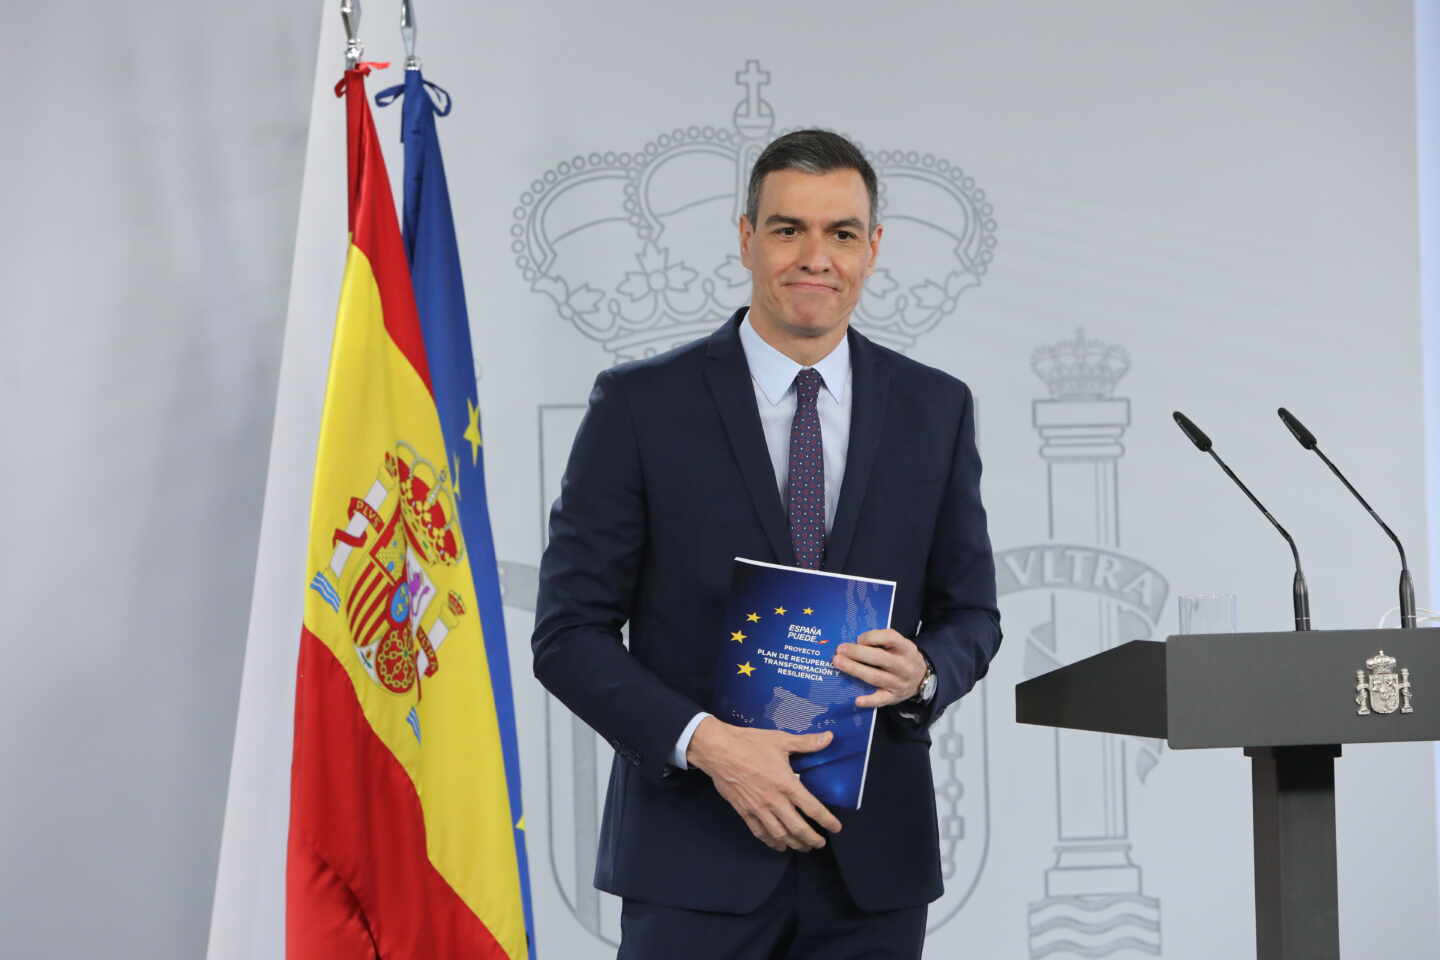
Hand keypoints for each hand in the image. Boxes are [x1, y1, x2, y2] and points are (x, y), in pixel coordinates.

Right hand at [686, 716, 842, 852]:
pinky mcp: (744, 812)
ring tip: (803, 847)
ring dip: (794, 844)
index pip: (812, 808)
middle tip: (820, 843)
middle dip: (811, 839)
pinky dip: (771, 841)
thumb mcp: (780, 740)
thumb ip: (806, 743)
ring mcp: (758, 809)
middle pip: (797, 828)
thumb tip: (829, 737)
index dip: (826, 820)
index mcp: (786, 784)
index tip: (836, 828)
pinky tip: (778, 845)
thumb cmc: (750, 744)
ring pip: (780, 835)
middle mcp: (774, 801)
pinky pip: (760, 832)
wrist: (719, 751)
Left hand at [833, 628, 926, 707]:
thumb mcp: (900, 645)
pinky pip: (881, 700)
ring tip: (838, 663)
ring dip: (855, 670)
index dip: (872, 637)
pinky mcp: (894, 697)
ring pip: (876, 677)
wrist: (922, 679)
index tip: (858, 638)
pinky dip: (869, 701)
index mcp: (906, 649)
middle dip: (858, 653)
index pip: (890, 638)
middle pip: (880, 658)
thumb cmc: (903, 658)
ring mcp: (899, 683)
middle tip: (840, 649)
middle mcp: (904, 666)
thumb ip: (882, 641)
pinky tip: (857, 700)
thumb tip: (856, 642)